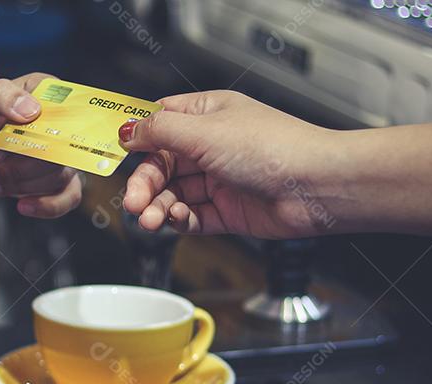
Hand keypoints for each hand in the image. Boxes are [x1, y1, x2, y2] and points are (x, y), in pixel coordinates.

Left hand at [0, 73, 82, 218]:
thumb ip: (1, 96)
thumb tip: (31, 111)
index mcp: (47, 93)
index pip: (65, 112)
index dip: (41, 133)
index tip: (11, 142)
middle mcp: (58, 123)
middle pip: (61, 151)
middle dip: (22, 164)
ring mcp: (57, 153)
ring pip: (58, 177)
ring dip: (21, 184)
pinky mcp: (52, 179)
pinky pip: (67, 197)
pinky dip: (47, 206)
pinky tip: (23, 205)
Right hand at [119, 90, 338, 238]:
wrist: (316, 187)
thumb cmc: (273, 149)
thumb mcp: (204, 132)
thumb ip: (159, 132)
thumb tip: (126, 130)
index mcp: (208, 114)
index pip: (160, 123)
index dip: (137, 139)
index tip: (115, 154)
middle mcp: (213, 145)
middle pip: (161, 165)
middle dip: (144, 184)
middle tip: (133, 203)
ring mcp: (220, 179)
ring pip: (174, 194)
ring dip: (157, 207)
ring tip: (149, 219)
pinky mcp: (228, 211)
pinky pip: (192, 216)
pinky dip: (180, 220)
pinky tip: (176, 221)